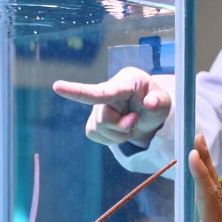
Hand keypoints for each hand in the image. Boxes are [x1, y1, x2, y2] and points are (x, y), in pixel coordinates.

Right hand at [52, 67, 172, 146]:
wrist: (149, 112)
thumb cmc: (155, 101)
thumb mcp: (165, 101)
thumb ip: (159, 101)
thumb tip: (150, 103)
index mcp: (125, 81)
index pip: (101, 91)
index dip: (78, 91)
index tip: (57, 86)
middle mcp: (107, 90)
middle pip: (104, 119)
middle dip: (122, 128)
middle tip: (136, 121)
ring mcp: (97, 106)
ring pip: (99, 130)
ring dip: (119, 134)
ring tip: (130, 123)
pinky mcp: (93, 122)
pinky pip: (96, 136)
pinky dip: (111, 139)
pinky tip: (119, 129)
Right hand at [181, 135, 221, 221]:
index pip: (208, 197)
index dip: (200, 174)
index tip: (192, 152)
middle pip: (211, 185)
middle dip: (204, 160)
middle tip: (196, 134)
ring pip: (210, 191)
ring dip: (204, 168)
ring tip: (197, 147)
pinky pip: (206, 201)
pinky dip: (202, 184)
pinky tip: (198, 180)